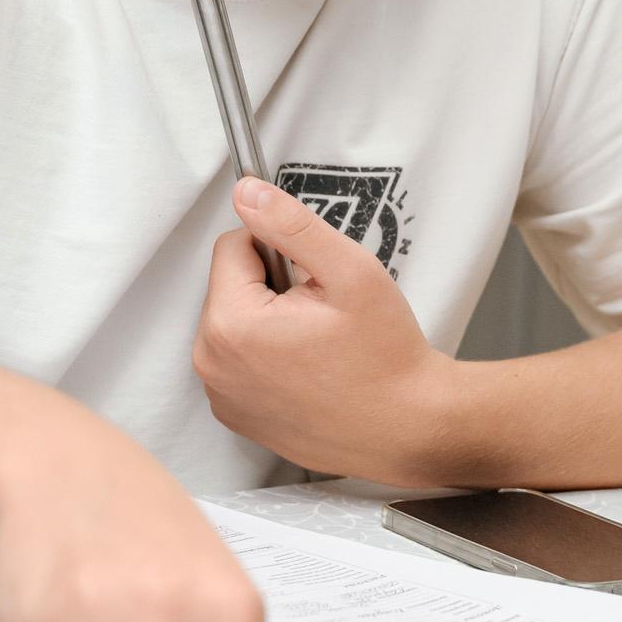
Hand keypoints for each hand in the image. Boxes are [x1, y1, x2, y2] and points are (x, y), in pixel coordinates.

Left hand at [194, 178, 450, 477]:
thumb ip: (291, 225)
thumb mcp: (349, 271)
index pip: (232, 246)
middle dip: (271, 287)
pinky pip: (238, 361)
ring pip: (234, 322)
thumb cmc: (386, 358)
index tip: (313, 277)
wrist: (409, 428)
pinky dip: (265, 357)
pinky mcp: (235, 414)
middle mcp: (212, 364)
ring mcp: (222, 395)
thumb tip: (247, 192)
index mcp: (231, 324)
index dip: (278, 249)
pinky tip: (308, 370)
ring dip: (267, 321)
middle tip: (321, 314)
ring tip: (317, 344)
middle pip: (229, 286)